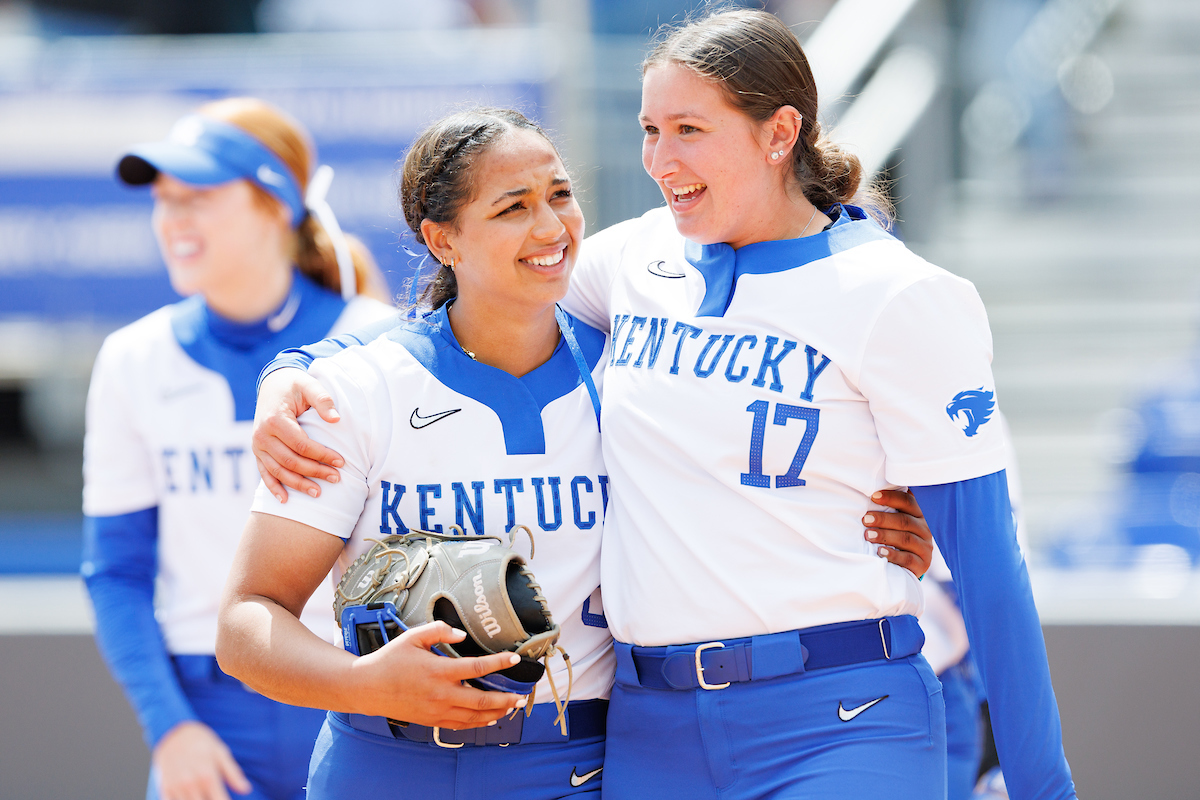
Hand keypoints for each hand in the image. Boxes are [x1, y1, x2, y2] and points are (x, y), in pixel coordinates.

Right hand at [152, 721, 250, 799]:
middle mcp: (191, 784)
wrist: (173, 732)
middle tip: (215, 795)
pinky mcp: (165, 788)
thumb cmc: (202, 742)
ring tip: (204, 794)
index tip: (228, 799)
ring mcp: (176, 787)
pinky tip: (191, 796)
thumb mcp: (221, 753)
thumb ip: (233, 774)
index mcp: (208, 776)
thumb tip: (247, 790)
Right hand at [252, 368, 344, 501]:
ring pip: (278, 471)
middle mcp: (262, 435)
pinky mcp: (257, 451)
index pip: (302, 445)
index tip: (341, 462)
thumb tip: (336, 419)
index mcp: (275, 420)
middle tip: (336, 478)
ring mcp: (257, 445)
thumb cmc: (295, 385)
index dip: (322, 455)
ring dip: (298, 484)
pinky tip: (285, 500)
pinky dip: (273, 487)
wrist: (272, 384)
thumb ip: (323, 399)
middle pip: (291, 461)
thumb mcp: (309, 384)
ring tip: (318, 493)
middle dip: (315, 472)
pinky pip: (264, 473)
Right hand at [350, 622, 529, 728]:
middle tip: (521, 696)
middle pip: (481, 700)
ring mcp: (436, 710)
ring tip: (511, 707)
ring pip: (473, 716)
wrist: (368, 687)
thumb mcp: (412, 637)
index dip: (499, 663)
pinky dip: (477, 723)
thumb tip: (461, 634)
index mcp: (438, 671)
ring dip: (495, 713)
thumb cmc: (390, 660)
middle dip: (505, 699)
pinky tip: (488, 718)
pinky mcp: (431, 720)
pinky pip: (460, 725)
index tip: (514, 659)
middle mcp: (440, 694)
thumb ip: (439, 631)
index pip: (477, 668)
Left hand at [863, 489, 934, 578]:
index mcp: (918, 515)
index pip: (907, 502)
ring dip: (885, 536)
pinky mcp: (922, 564)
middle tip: (865, 519)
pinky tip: (880, 552)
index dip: (891, 498)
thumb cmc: (895, 537)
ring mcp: (925, 547)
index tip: (873, 496)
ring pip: (906, 539)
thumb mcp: (894, 522)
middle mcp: (924, 529)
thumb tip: (868, 493)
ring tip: (868, 535)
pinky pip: (908, 559)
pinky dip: (893, 555)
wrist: (907, 566)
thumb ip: (888, 508)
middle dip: (883, 519)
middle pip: (905, 521)